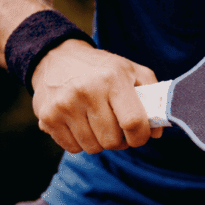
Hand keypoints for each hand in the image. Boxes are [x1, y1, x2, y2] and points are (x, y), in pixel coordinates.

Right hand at [31, 39, 163, 153]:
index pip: (133, 122)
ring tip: (98, 124)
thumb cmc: (102, 69)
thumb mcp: (132, 70)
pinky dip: (80, 142)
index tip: (139, 135)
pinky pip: (72, 148)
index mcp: (113, 79)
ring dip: (100, 142)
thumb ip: (153, 97)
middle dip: (120, 140)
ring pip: (93, 147)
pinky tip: (80, 124)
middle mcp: (87, 91)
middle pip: (112, 141)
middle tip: (117, 128)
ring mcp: (64, 105)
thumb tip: (156, 132)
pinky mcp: (47, 117)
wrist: (56, 57)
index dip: (140, 136)